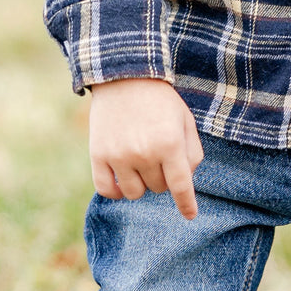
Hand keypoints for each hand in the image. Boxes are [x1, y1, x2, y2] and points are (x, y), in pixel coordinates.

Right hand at [88, 76, 204, 218]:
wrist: (123, 75)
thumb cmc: (159, 99)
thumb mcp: (184, 119)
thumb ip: (192, 152)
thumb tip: (186, 181)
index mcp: (169, 142)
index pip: (180, 185)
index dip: (186, 204)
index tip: (190, 215)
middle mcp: (144, 153)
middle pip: (158, 188)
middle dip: (162, 176)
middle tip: (158, 152)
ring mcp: (119, 156)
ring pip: (134, 193)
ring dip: (140, 183)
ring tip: (140, 162)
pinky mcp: (98, 155)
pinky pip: (106, 190)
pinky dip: (115, 191)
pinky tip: (122, 178)